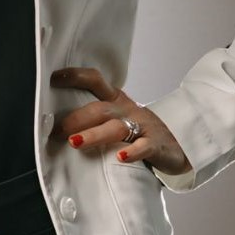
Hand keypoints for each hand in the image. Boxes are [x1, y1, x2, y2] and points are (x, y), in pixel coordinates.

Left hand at [50, 66, 192, 177]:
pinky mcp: (156, 145)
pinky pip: (144, 147)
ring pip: (116, 128)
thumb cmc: (139, 131)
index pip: (95, 81)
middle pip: (100, 108)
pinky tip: (119, 158)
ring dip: (94, 135)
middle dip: (77, 118)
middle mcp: (127, 110)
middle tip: (57, 129)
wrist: (181, 143)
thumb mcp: (117, 118)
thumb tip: (54, 125)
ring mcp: (142, 127)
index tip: (53, 78)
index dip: (75, 76)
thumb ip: (93, 119)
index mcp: (116, 100)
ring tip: (75, 142)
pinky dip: (131, 152)